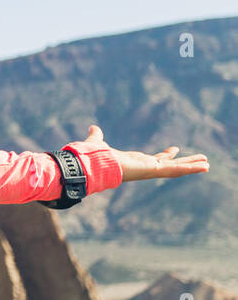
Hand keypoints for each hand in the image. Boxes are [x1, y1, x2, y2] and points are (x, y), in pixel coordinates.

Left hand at [76, 124, 208, 182]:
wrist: (92, 165)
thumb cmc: (94, 157)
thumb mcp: (98, 143)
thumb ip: (97, 136)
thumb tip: (93, 128)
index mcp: (135, 162)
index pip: (154, 159)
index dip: (166, 155)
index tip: (175, 149)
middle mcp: (144, 168)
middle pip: (169, 165)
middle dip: (185, 162)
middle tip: (200, 160)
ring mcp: (150, 171)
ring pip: (175, 169)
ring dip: (191, 166)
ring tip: (207, 165)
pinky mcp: (153, 171)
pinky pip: (176, 169)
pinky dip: (190, 168)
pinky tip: (203, 167)